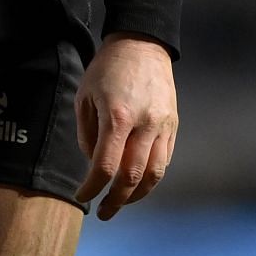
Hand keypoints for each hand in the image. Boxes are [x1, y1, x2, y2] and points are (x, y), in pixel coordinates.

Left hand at [73, 33, 176, 219]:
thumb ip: (87, 133)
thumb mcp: (85, 95)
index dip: (92, 187)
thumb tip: (94, 163)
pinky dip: (151, 177)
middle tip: (103, 212)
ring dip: (137, 194)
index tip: (83, 196)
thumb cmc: (107, 68)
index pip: (105, 166)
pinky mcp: (172, 124)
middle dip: (116, 200)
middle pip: (132, 176)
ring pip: (154, 174)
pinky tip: (137, 182)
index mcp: (117, 116)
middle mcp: (144, 124)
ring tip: (121, 202)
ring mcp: (162, 125)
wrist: (142, 43)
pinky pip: (164, 160)